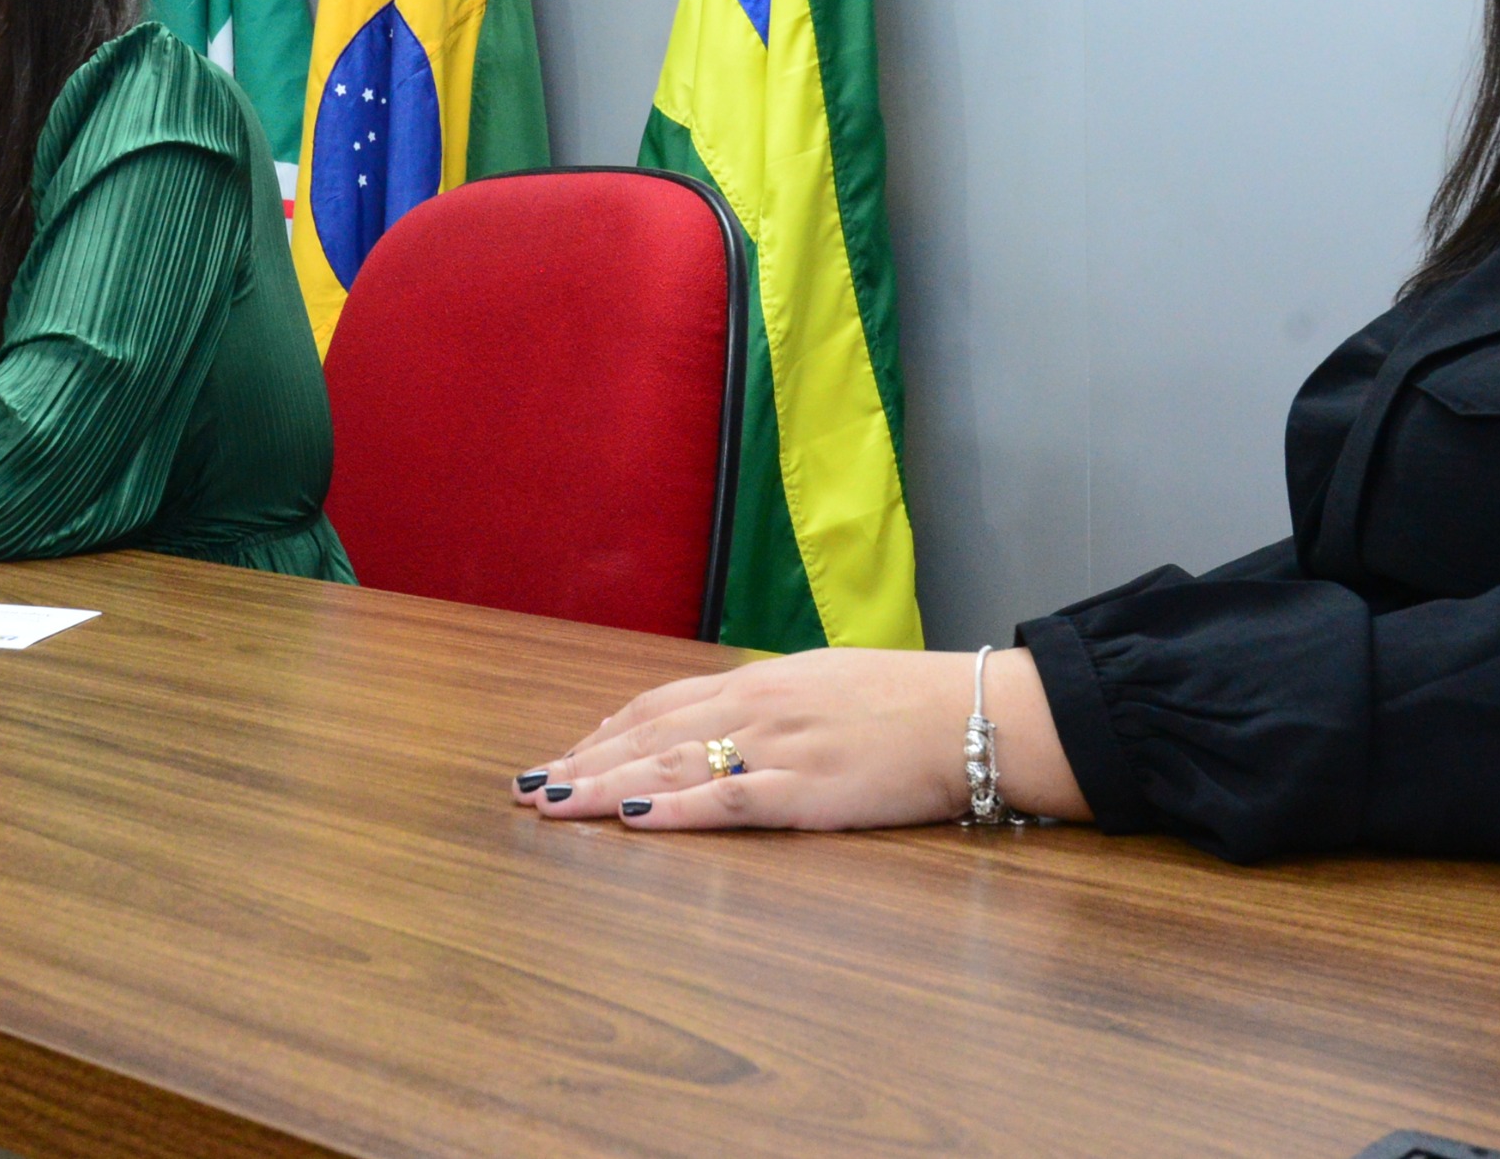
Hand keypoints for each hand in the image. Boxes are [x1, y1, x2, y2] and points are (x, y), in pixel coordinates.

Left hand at [515, 646, 1090, 832]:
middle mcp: (755, 707)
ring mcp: (777, 748)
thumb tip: (724, 718)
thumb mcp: (823, 684)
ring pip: (671, 765)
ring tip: (552, 805)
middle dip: (581, 763)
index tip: (561, 755)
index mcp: (758, 680)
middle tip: (527, 789)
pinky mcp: (807, 790)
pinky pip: (728, 800)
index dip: (602, 732)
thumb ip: (769, 701)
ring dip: (604, 787)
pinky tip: (633, 819)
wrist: (973, 713)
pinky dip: (676, 809)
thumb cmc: (905, 700)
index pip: (657, 705)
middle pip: (647, 736)